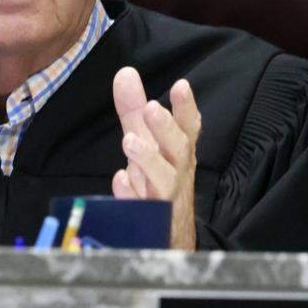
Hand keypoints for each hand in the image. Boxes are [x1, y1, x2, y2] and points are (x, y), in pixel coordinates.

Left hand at [111, 67, 201, 250]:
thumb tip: (126, 73)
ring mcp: (165, 199)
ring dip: (148, 161)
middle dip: (166, 129)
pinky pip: (143, 211)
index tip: (181, 85)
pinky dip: (131, 197)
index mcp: (179, 152)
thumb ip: (134, 110)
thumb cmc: (158, 179)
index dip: (186, 108)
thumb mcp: (146, 142)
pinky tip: (120, 181)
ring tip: (129, 142)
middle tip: (151, 108)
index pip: (188, 127)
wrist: (168, 234)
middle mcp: (177, 173)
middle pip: (178, 150)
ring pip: (163, 180)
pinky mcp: (151, 221)